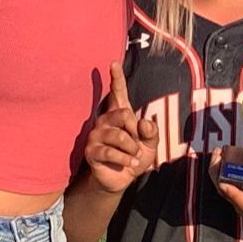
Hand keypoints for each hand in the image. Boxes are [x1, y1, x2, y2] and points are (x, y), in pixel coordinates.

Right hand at [84, 61, 158, 193]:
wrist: (122, 179)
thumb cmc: (135, 156)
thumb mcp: (151, 144)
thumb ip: (151, 132)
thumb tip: (143, 122)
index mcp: (120, 114)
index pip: (118, 92)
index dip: (117, 78)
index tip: (114, 63)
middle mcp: (105, 120)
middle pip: (123, 114)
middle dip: (136, 132)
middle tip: (137, 144)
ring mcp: (96, 135)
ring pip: (118, 136)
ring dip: (132, 149)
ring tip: (134, 156)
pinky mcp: (91, 151)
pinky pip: (110, 152)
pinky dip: (125, 159)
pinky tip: (130, 163)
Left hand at [209, 148, 242, 241]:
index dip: (232, 192)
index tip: (224, 178)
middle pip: (227, 194)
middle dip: (219, 175)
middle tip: (218, 154)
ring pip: (224, 192)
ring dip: (218, 173)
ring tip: (218, 153)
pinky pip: (227, 191)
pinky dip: (222, 177)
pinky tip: (223, 161)